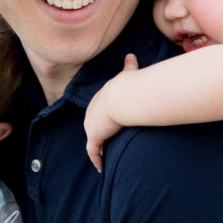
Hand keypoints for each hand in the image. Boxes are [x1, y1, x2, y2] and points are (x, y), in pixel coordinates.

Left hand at [85, 53, 138, 172]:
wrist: (122, 96)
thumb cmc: (127, 86)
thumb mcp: (127, 74)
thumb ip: (129, 66)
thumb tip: (131, 54)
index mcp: (99, 100)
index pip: (98, 112)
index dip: (103, 120)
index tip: (109, 127)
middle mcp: (91, 112)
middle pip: (94, 126)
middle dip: (99, 135)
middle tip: (107, 145)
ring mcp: (91, 125)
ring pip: (93, 140)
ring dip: (99, 149)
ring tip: (105, 158)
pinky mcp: (94, 136)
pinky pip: (94, 152)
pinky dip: (97, 159)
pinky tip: (101, 168)